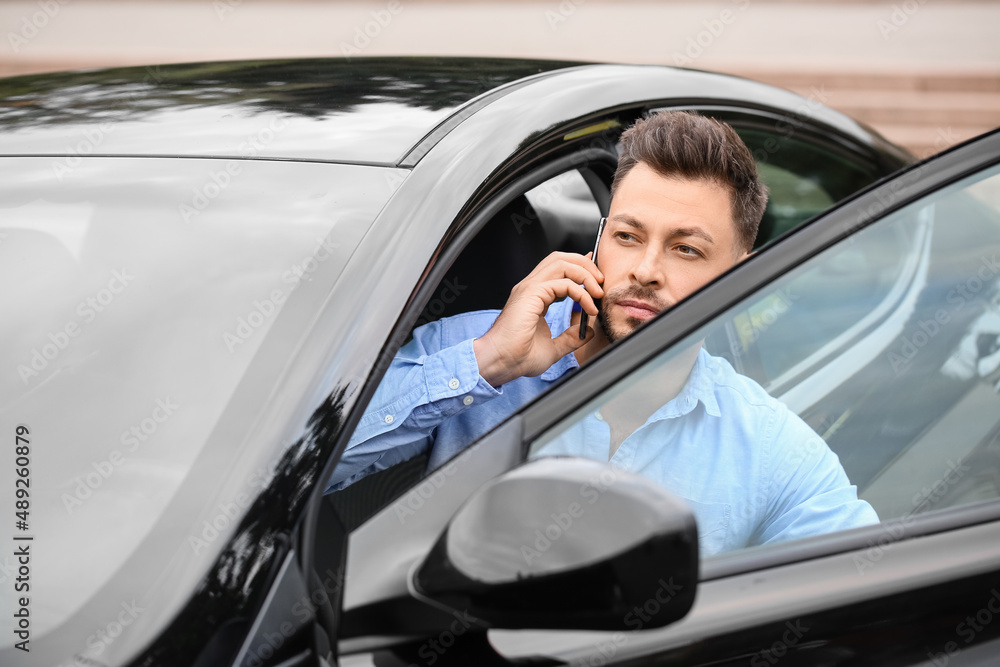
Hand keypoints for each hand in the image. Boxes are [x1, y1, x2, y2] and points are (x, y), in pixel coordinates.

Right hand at [474, 251, 603, 386]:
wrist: (500, 363)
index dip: (579, 268)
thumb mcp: (553, 348)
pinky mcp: (531, 294)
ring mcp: (529, 288)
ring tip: (597, 292)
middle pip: (561, 258)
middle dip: (585, 265)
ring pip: (562, 263)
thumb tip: (587, 331)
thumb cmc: (517, 357)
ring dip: (585, 274)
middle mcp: (531, 287)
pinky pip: (563, 283)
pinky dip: (581, 292)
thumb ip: (570, 338)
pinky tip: (588, 306)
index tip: (597, 278)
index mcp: (534, 296)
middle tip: (601, 283)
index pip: (558, 270)